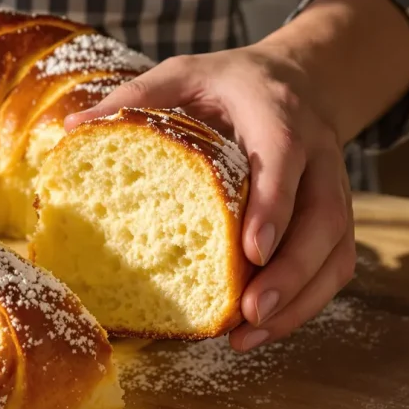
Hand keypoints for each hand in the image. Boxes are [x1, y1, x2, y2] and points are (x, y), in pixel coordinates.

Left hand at [63, 43, 356, 350]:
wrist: (299, 79)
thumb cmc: (230, 84)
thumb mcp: (184, 73)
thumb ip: (137, 97)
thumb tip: (73, 127)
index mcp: (277, 115)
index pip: (283, 162)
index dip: (272, 207)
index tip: (250, 250)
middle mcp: (317, 155)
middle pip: (322, 219)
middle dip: (291, 271)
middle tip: (249, 311)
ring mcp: (332, 189)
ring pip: (335, 251)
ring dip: (299, 299)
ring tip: (249, 335)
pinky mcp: (334, 217)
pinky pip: (334, 265)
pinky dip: (304, 302)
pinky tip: (262, 329)